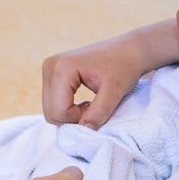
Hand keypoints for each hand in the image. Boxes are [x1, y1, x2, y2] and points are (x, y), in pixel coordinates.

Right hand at [41, 19, 178, 128]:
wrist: (129, 50)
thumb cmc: (125, 67)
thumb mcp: (115, 91)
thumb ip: (99, 111)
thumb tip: (84, 129)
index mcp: (61, 68)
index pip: (58, 110)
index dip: (78, 118)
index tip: (98, 110)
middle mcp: (49, 67)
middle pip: (50, 112)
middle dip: (73, 118)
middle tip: (95, 110)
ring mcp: (49, 70)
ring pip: (51, 110)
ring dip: (71, 115)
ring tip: (92, 106)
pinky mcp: (53, 75)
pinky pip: (54, 103)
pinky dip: (69, 109)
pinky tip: (86, 102)